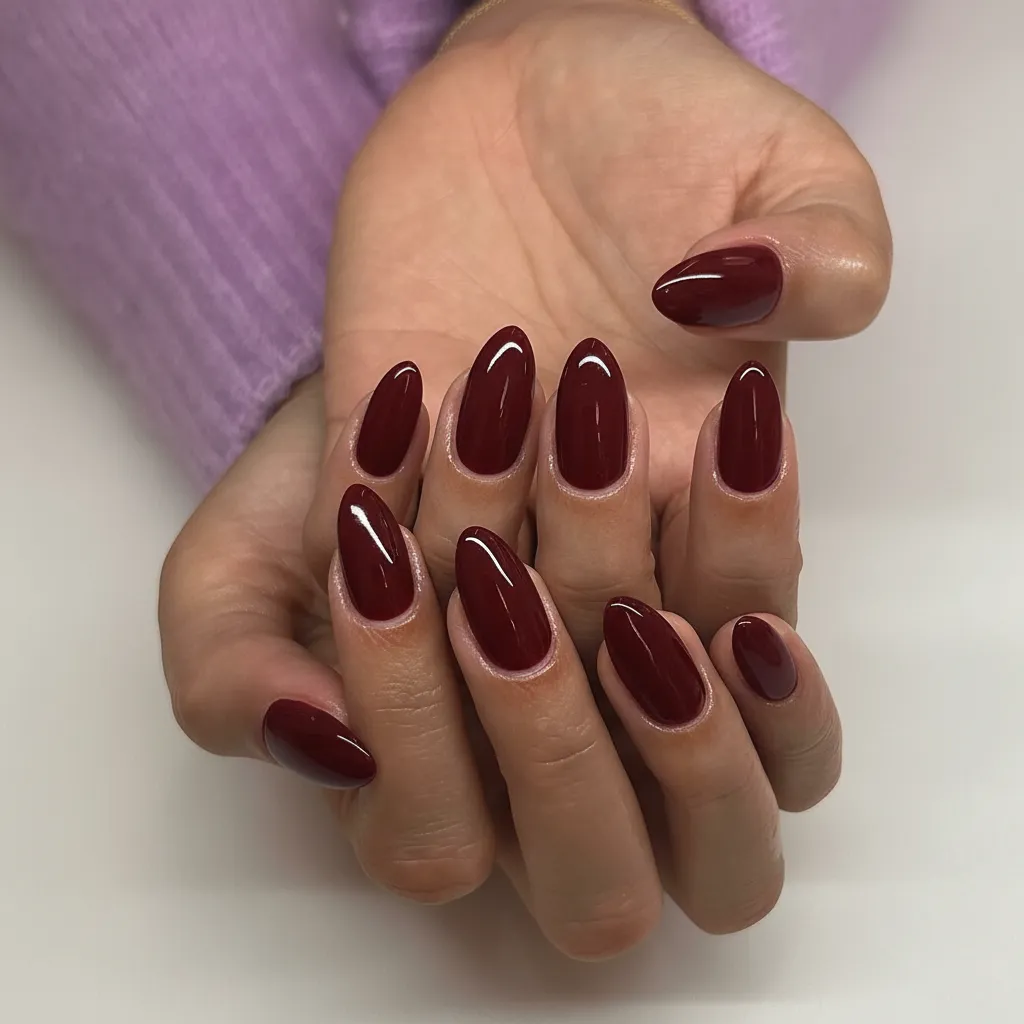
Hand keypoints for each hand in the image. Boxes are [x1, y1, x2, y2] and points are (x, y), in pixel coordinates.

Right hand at [296, 333, 838, 956]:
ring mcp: (657, 748)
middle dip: (546, 737)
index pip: (433, 842)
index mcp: (427, 795)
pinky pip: (802, 756)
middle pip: (595, 887)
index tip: (379, 545)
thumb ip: (229, 673)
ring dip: (678, 714)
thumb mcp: (237, 567)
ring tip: (622, 571)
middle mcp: (550, 797)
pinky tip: (735, 599)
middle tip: (497, 574)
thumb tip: (321, 740)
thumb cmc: (351, 485)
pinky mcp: (745, 677)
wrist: (452, 388)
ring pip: (721, 840)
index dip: (410, 714)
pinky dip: (782, 694)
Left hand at [306, 0, 890, 579]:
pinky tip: (404, 394)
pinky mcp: (381, 443)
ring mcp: (479, 485)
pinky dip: (364, 502)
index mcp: (707, 478)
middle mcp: (589, 510)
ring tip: (491, 384)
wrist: (537, 88)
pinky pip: (354, 532)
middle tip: (577, 407)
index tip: (692, 454)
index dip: (711, 588)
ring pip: (461, 607)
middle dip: (580, 557)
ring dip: (468, 523)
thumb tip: (736, 300)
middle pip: (588, 638)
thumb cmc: (675, 128)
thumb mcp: (796, 166)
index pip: (722, 610)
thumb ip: (826, 251)